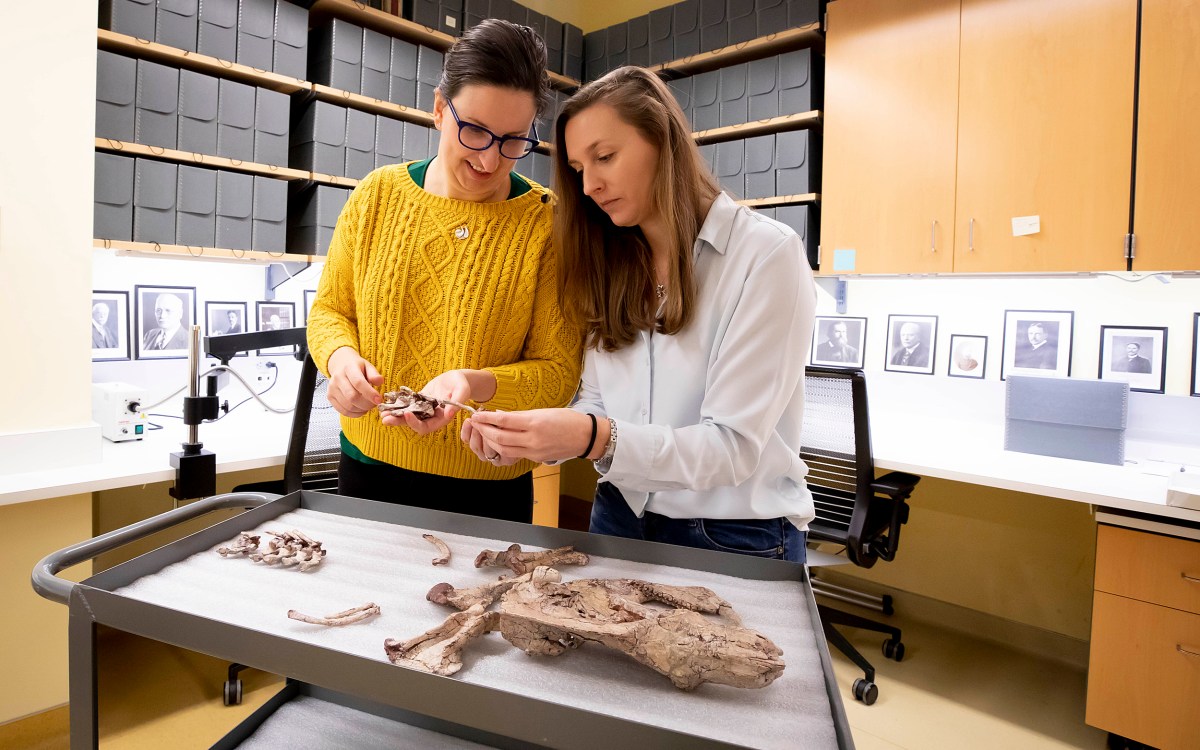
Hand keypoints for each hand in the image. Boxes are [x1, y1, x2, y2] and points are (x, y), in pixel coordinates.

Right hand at [326, 346, 382, 417]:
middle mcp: (338, 378)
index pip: (358, 383)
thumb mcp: (367, 366)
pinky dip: (355, 414)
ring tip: (368, 405)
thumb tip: (379, 381)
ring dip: (362, 410)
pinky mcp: (330, 397)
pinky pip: (343, 411)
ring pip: (348, 406)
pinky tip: (361, 409)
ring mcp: (332, 388)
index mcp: (348, 368)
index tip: (379, 400)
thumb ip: (374, 374)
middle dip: (367, 404)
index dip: (370, 393)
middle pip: (352, 397)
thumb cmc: (356, 367)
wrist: (340, 365)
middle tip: (374, 404)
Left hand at [382, 369, 472, 434]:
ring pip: (408, 415)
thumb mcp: (462, 390)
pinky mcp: (419, 401)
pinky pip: (407, 404)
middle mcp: (431, 416)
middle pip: (413, 423)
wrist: (457, 379)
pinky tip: (387, 402)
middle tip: (385, 419)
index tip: (406, 414)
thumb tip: (449, 414)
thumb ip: (457, 402)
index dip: (415, 423)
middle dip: (399, 422)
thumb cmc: (462, 384)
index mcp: (442, 418)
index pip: (426, 427)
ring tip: (382, 413)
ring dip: (395, 415)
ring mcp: (424, 409)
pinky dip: (397, 404)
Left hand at [466, 409, 599, 463]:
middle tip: (475, 423)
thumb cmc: (567, 419)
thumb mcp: (543, 411)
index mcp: (535, 423)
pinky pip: (514, 454)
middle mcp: (533, 439)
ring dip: (491, 441)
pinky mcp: (536, 458)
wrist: (585, 436)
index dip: (487, 418)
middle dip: (484, 430)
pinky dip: (503, 447)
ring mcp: (534, 451)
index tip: (476, 414)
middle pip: (500, 438)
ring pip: (504, 450)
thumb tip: (500, 416)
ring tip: (483, 432)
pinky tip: (498, 440)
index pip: (504, 421)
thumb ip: (520, 415)